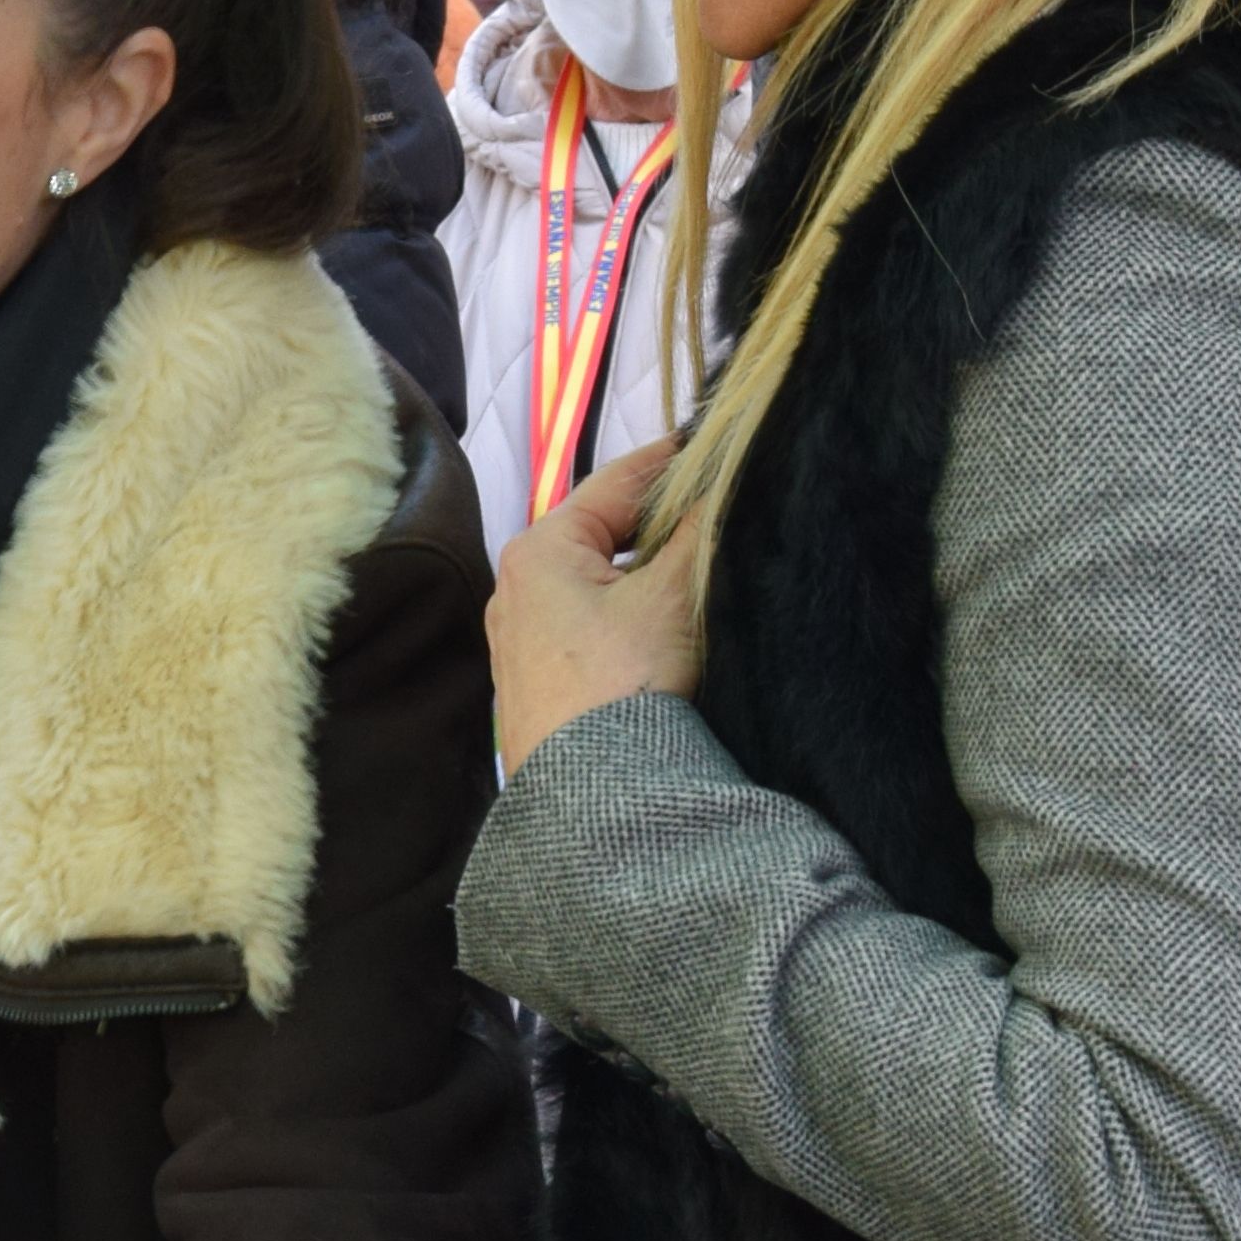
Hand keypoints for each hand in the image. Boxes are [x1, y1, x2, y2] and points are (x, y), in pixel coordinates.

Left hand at [489, 440, 705, 772]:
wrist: (590, 798)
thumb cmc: (624, 682)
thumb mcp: (672, 597)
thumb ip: (698, 532)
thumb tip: (723, 482)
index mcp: (540, 548)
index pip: (617, 482)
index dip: (671, 461)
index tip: (717, 442)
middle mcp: (517, 586)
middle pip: (605, 531)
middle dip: (661, 521)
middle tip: (720, 508)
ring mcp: (520, 638)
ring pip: (599, 580)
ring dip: (647, 571)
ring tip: (702, 564)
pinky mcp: (536, 683)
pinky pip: (590, 624)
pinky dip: (629, 613)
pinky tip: (667, 625)